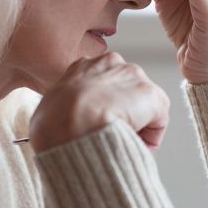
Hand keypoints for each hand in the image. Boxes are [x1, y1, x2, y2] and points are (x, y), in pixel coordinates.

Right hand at [29, 52, 169, 153]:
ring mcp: (133, 77)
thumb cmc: (52, 123)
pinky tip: (133, 144)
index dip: (101, 108)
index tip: (98, 125)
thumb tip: (63, 127)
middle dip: (122, 114)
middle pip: (125, 92)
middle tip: (111, 135)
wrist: (69, 123)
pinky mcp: (152, 95)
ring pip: (142, 106)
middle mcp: (111, 63)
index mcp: (82, 66)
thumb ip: (63, 111)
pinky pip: (158, 122)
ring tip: (120, 141)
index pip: (101, 85)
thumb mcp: (49, 110)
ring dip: (136, 125)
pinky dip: (150, 137)